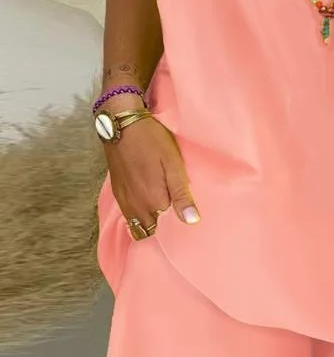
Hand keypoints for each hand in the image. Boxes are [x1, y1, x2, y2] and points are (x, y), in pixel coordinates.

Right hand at [105, 114, 200, 232]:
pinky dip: (138, 215)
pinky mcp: (118, 194)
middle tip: (175, 216)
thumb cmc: (152, 141)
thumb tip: (192, 221)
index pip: (166, 229)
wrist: (122, 125)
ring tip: (163, 211)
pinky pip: (129, 215)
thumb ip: (181, 194)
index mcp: (153, 202)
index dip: (176, 225)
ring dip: (149, 223)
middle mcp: (136, 207)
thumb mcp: (173, 164)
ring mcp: (124, 201)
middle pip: (150, 231)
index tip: (186, 218)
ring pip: (138, 225)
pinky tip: (148, 202)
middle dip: (161, 229)